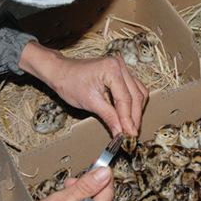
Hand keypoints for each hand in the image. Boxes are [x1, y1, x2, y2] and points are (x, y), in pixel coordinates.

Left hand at [19, 41, 147, 135]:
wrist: (61, 72)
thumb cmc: (69, 83)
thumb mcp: (89, 103)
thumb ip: (109, 117)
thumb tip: (121, 132)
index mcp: (111, 69)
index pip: (125, 99)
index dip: (128, 119)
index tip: (130, 134)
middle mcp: (120, 65)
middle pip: (136, 95)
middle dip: (134, 117)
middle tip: (132, 134)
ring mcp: (122, 67)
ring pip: (139, 92)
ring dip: (136, 110)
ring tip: (131, 127)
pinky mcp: (122, 73)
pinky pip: (134, 89)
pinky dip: (133, 103)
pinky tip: (129, 115)